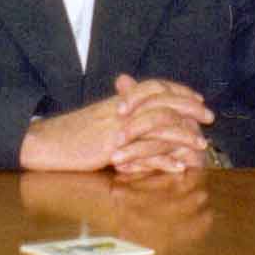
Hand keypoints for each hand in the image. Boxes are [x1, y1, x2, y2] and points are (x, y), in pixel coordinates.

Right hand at [19, 74, 216, 173]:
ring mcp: (119, 128)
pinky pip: (145, 152)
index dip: (180, 92)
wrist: (45, 143)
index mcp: (121, 101)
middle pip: (165, 101)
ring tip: (200, 145)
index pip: (158, 88)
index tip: (197, 98)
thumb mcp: (99, 117)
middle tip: (209, 116)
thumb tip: (141, 113)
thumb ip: (122, 112)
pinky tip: (179, 166)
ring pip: (160, 126)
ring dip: (183, 136)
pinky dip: (165, 160)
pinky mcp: (113, 148)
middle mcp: (123, 110)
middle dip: (190, 108)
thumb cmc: (71, 133)